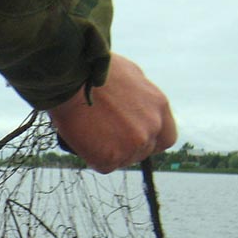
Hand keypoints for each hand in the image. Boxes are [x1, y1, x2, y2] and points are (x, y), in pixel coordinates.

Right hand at [47, 54, 176, 172]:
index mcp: (159, 106)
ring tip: (91, 133)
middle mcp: (151, 127)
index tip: (134, 137)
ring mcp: (133, 145)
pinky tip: (84, 140)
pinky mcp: (111, 158)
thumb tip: (133, 108)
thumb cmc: (94, 71)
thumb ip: (139, 99)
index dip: (150, 140)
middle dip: (126, 146)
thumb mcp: (130, 76)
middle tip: (104, 135)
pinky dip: (93, 157)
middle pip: (143, 151)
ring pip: (123, 159)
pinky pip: (104, 165)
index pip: (166, 137)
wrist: (71, 79)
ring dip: (109, 152)